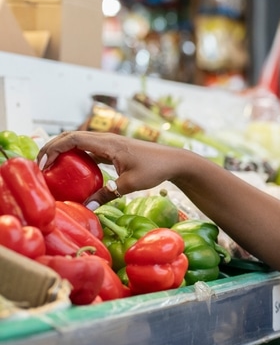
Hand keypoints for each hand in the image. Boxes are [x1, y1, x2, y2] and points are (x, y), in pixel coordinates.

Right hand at [37, 131, 188, 208]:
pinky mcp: (114, 150)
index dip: (54, 147)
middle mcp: (107, 139)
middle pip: (72, 138)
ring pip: (80, 142)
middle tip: (39, 165)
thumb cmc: (155, 169)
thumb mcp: (130, 184)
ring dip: (63, 151)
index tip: (43, 162)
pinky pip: (90, 150)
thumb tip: (86, 207)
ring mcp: (110, 144)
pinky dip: (77, 157)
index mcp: (108, 143)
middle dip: (52, 148)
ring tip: (50, 167)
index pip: (73, 138)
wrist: (175, 161)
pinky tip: (71, 170)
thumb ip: (107, 194)